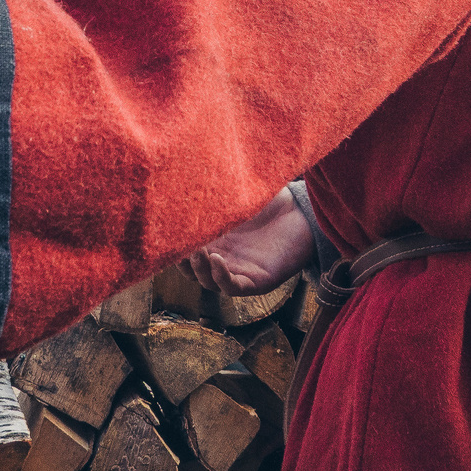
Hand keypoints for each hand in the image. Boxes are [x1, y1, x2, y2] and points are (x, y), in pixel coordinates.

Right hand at [185, 189, 315, 294]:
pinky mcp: (257, 282)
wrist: (304, 211)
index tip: (166, 231)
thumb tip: (181, 183)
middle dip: (182, 260)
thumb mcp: (236, 196)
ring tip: (197, 251)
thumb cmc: (271, 200)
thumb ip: (213, 196)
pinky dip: (221, 277)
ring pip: (208, 281)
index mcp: (214, 240)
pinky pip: (232, 287)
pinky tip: (218, 259)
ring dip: (199, 269)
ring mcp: (239, 271)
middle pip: (191, 270)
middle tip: (178, 244)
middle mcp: (223, 258)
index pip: (185, 251)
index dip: (174, 244)